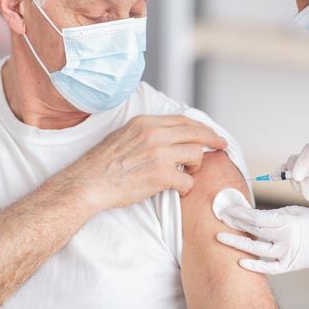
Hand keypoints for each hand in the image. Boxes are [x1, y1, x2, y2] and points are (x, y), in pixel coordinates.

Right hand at [60, 115, 226, 211]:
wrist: (87, 184)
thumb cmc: (102, 165)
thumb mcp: (124, 135)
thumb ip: (147, 133)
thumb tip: (168, 136)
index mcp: (145, 123)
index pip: (183, 120)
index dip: (201, 127)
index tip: (211, 134)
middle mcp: (154, 134)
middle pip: (196, 133)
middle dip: (212, 140)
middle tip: (221, 146)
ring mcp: (158, 154)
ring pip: (196, 154)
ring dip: (195, 166)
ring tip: (185, 172)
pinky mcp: (161, 175)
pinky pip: (188, 180)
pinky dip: (186, 186)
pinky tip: (176, 188)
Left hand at [215, 202, 308, 274]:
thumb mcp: (294, 211)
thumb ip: (271, 214)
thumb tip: (248, 214)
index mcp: (288, 222)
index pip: (256, 217)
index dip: (239, 213)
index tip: (227, 208)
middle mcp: (286, 239)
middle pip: (253, 231)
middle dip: (234, 224)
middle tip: (220, 218)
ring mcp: (287, 255)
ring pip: (256, 249)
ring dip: (237, 243)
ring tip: (221, 237)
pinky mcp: (289, 266)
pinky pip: (268, 268)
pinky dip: (254, 265)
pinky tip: (240, 261)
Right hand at [283, 141, 308, 218]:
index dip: (303, 160)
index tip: (300, 176)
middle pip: (299, 159)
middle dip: (300, 177)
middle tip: (308, 195)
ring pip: (293, 168)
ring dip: (295, 182)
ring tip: (307, 196)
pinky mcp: (308, 178)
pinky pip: (291, 174)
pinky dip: (281, 175)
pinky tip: (273, 178)